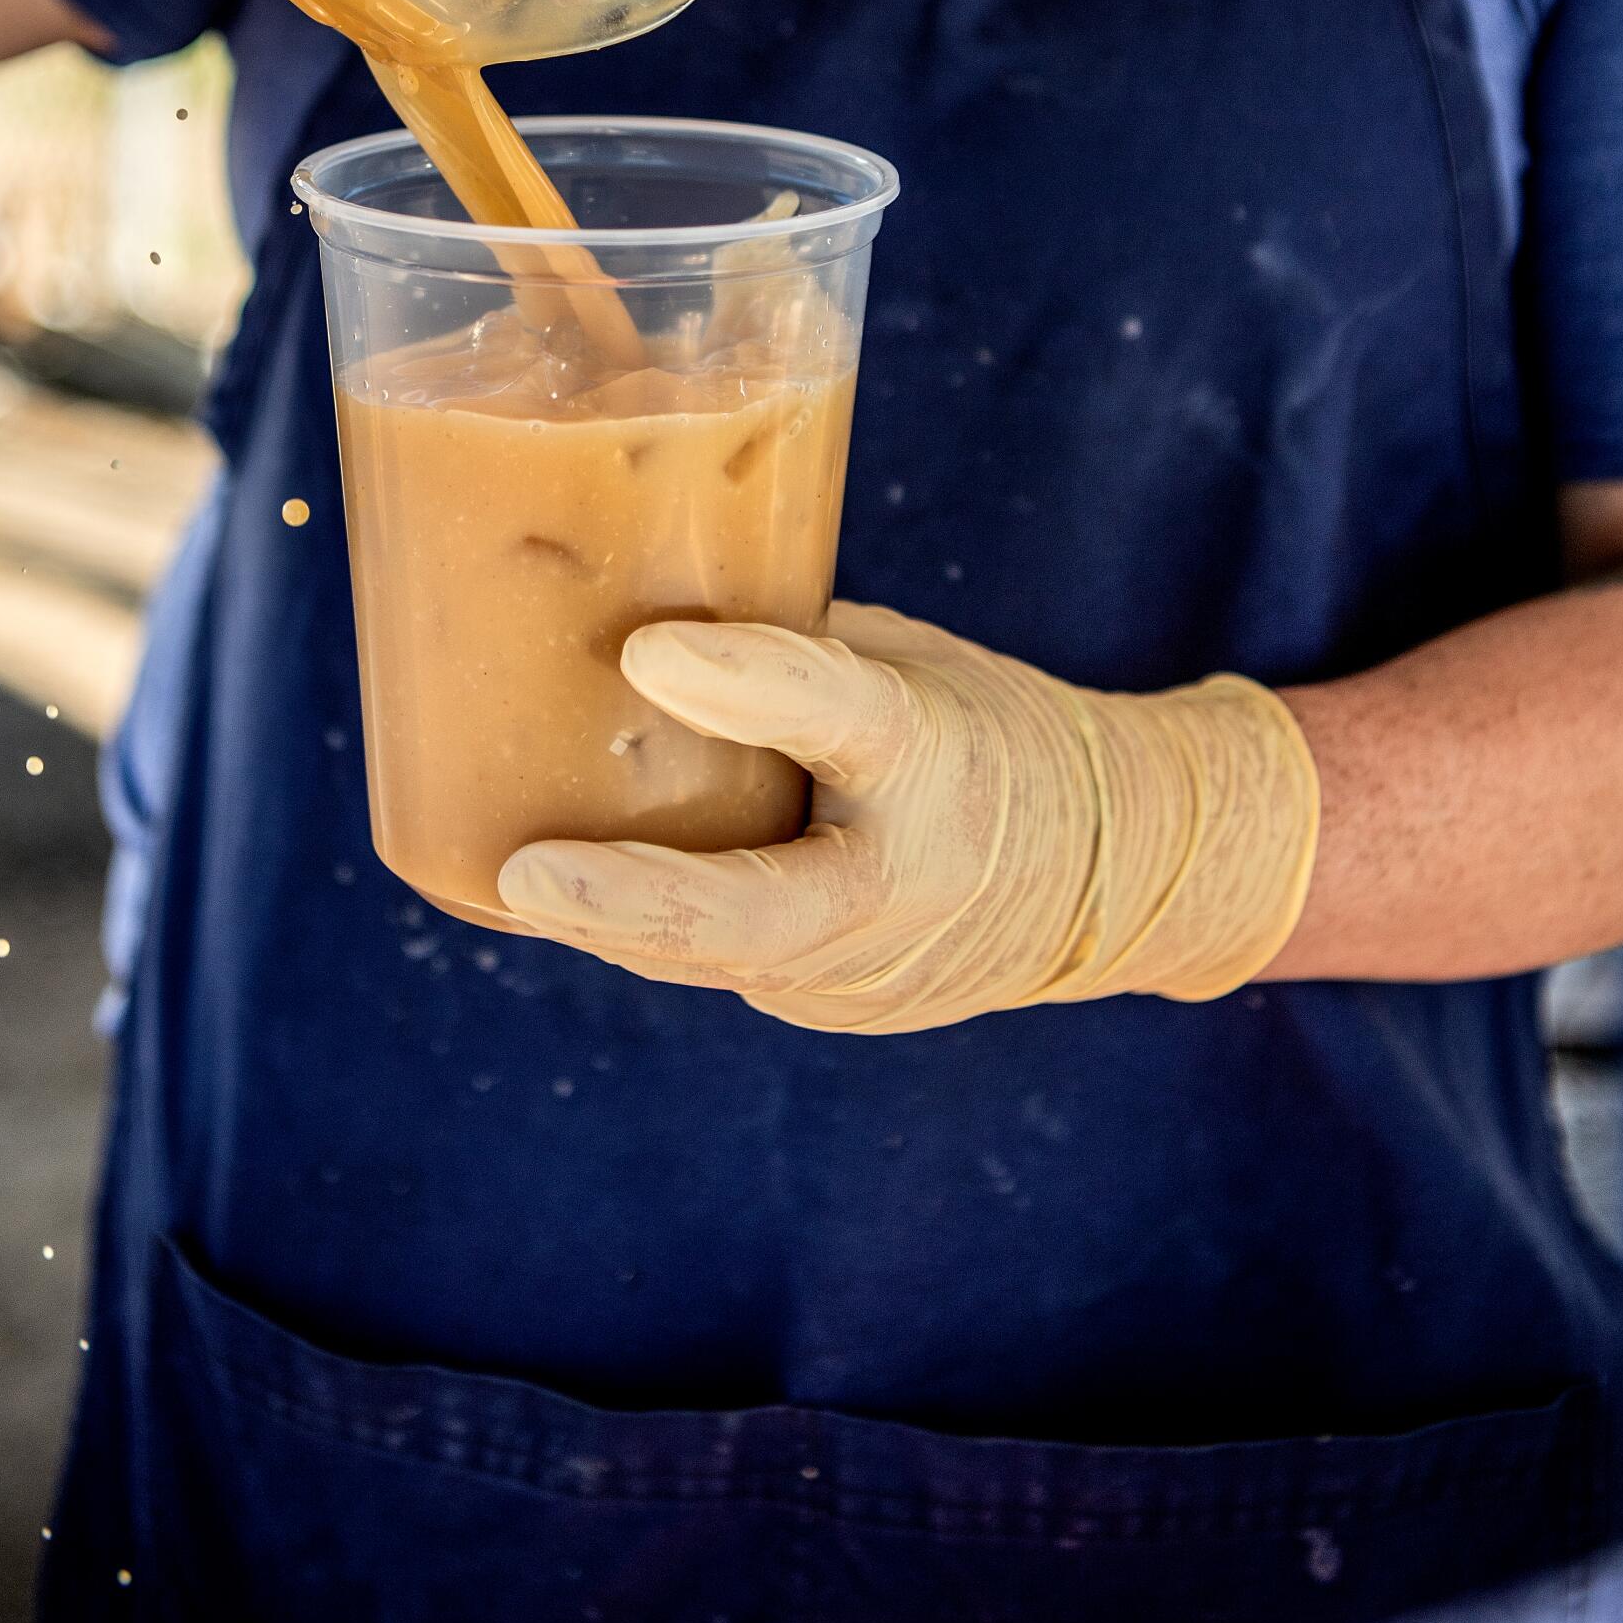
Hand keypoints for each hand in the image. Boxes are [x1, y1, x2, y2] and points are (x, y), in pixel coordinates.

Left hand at [498, 602, 1319, 1031]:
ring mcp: (868, 973)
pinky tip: (565, 892)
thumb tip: (620, 615)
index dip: (746, 680)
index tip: (649, 649)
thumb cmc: (987, 728)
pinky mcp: (833, 1007)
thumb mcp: (913, 661)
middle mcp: (907, 884)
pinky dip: (646, 927)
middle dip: (631, 900)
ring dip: (610, 920)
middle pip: (755, 910)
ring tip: (509, 876)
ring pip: (714, 953)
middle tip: (527, 875)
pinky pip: (722, 961)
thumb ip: (784, 656)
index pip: (842, 714)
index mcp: (938, 754)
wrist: (1114, 874)